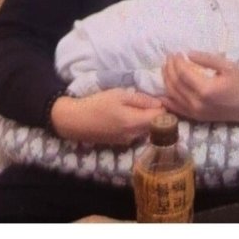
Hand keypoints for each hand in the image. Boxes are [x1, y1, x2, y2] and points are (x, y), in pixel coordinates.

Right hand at [50, 87, 167, 143]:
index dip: (164, 108)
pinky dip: (136, 125)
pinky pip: (136, 133)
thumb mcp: (119, 95)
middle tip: (148, 102)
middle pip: (155, 126)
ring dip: (146, 120)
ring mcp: (128, 141)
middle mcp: (134, 135)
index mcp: (135, 122)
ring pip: (145, 130)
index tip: (160, 99)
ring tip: (136, 108)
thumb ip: (141, 100)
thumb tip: (160, 104)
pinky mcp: (121, 143)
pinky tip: (126, 116)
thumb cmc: (96, 104)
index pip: (161, 118)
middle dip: (156, 115)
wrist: (75, 121)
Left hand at [159, 51, 238, 120]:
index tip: (177, 52)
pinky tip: (162, 92)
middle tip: (170, 58)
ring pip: (172, 95)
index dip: (177, 61)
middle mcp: (197, 103)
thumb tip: (188, 54)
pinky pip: (176, 109)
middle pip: (175, 83)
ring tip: (166, 68)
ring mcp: (195, 113)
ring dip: (166, 80)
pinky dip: (167, 99)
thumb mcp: (228, 66)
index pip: (182, 73)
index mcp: (206, 90)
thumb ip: (207, 59)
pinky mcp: (196, 118)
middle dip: (169, 68)